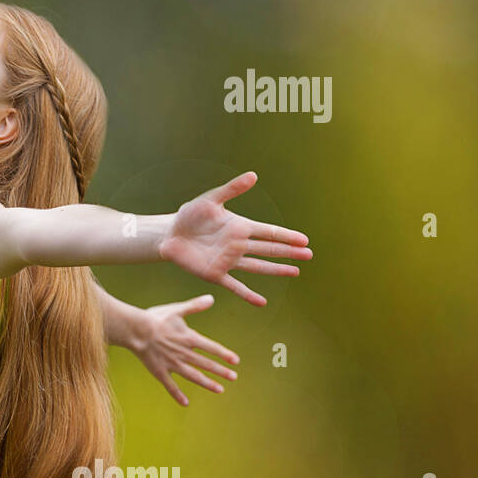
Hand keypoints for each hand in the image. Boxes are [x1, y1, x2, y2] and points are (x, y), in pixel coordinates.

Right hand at [131, 294, 238, 405]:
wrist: (135, 330)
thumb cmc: (155, 318)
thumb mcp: (176, 310)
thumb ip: (194, 306)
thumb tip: (212, 298)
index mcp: (189, 339)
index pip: (211, 348)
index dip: (224, 354)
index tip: (236, 361)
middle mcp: (184, 354)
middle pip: (205, 364)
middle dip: (221, 371)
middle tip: (234, 377)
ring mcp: (172, 364)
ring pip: (193, 376)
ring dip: (207, 383)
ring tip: (220, 389)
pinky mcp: (160, 372)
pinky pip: (170, 386)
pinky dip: (178, 395)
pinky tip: (185, 403)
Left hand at [158, 171, 311, 305]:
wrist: (169, 234)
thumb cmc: (189, 215)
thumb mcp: (210, 200)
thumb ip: (231, 189)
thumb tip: (253, 175)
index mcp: (239, 227)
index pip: (268, 232)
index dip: (286, 236)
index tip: (304, 240)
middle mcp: (237, 245)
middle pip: (268, 249)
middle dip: (288, 252)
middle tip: (309, 255)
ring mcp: (228, 260)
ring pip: (257, 266)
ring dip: (276, 270)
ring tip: (295, 272)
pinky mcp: (215, 273)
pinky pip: (234, 285)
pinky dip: (247, 294)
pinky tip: (261, 302)